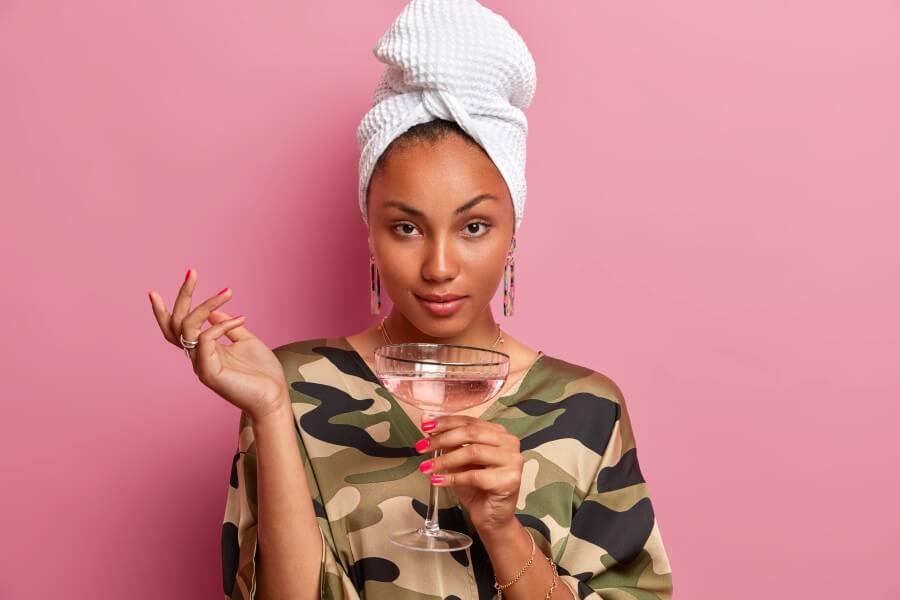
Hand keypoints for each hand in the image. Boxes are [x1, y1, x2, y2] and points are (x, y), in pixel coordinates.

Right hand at [148, 268, 288, 420]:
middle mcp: (197, 356)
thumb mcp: (246, 340)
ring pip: (188, 327)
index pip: (175, 330)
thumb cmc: (262, 372)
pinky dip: (221, 325)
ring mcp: (200, 365)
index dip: (163, 312)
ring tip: (228, 292)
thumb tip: (214, 311)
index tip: (153, 292)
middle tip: (192, 272)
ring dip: (207, 304)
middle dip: (183, 295)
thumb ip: (228, 327)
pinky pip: (205, 339)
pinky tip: (241, 320)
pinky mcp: (208, 372)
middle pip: (176, 324)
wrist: (274, 397)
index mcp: (204, 350)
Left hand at [415, 415, 523, 537]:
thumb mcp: (458, 461)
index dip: (445, 422)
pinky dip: (452, 478)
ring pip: (473, 452)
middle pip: (471, 433)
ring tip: (426, 467)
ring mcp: (513, 461)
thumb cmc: (477, 488)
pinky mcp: (509, 480)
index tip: (424, 427)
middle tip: (421, 447)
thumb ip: (447, 441)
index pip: (470, 421)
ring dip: (445, 460)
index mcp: (499, 433)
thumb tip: (426, 421)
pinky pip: (475, 475)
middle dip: (442, 439)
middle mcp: (510, 443)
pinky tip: (437, 481)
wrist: (492, 518)